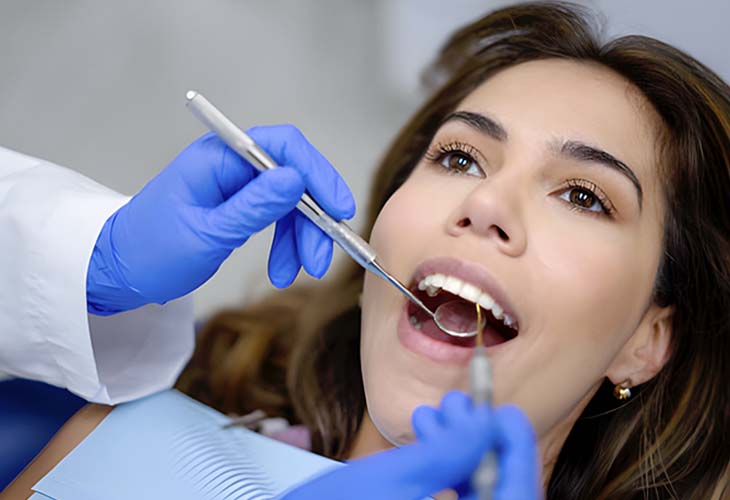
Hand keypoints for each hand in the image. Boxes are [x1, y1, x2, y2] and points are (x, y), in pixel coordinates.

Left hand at [87, 125, 354, 314]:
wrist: (120, 271)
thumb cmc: (151, 251)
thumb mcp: (207, 234)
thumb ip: (253, 207)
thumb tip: (296, 179)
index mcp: (218, 157)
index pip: (283, 147)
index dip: (317, 174)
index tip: (339, 209)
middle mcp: (231, 165)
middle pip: (294, 178)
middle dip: (313, 219)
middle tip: (319, 260)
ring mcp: (237, 186)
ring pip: (290, 202)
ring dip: (303, 238)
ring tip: (299, 273)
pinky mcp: (240, 206)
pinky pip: (278, 218)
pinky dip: (287, 244)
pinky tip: (283, 270)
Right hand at [280, 391, 538, 499]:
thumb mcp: (395, 477)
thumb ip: (451, 450)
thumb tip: (492, 422)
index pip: (518, 491)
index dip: (516, 448)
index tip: (504, 410)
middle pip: (496, 487)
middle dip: (477, 440)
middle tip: (456, 404)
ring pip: (474, 488)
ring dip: (457, 447)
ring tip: (430, 413)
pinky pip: (453, 494)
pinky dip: (443, 464)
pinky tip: (423, 433)